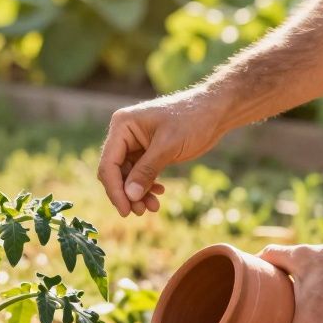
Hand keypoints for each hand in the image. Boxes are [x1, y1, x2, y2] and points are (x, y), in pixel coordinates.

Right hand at [98, 92, 226, 216]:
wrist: (214, 111)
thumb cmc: (192, 120)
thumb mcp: (168, 146)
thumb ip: (147, 171)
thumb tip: (130, 196)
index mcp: (122, 126)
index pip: (109, 164)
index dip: (115, 190)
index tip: (126, 210)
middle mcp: (124, 135)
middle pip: (115, 173)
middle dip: (127, 194)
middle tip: (141, 212)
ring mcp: (135, 144)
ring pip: (128, 177)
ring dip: (138, 193)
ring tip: (153, 207)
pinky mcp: (148, 152)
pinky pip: (140, 174)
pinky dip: (147, 186)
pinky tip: (160, 193)